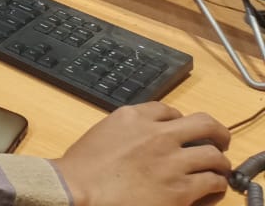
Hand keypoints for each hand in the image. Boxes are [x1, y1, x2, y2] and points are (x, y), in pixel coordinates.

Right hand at [54, 102, 229, 205]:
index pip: (169, 110)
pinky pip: (212, 182)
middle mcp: (157, 134)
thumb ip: (126, 129)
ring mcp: (171, 161)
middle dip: (217, 132)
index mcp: (133, 117)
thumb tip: (141, 138)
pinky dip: (216, 185)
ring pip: (214, 155)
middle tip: (220, 141)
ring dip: (219, 162)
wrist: (79, 189)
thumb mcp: (102, 132)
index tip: (181, 132)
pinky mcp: (180, 188)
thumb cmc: (82, 167)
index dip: (179, 122)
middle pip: (203, 123)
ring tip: (218, 170)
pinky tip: (211, 189)